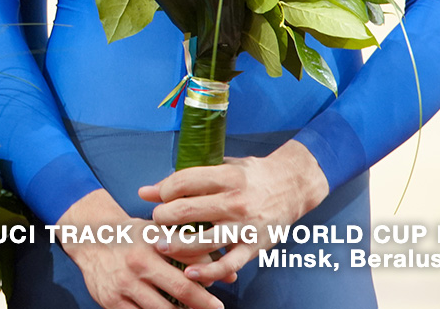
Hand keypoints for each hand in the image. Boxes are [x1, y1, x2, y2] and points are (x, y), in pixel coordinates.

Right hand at [54, 189, 220, 308]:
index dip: (208, 285)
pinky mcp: (111, 302)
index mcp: (151, 244)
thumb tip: (230, 275)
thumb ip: (192, 251)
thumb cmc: (131, 237)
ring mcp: (123, 284)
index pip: (188, 266)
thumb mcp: (158, 234)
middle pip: (179, 291)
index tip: (219, 300)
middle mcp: (136, 263)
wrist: (87, 238)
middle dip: (202, 306)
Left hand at [140, 140, 329, 284]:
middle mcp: (236, 202)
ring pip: (204, 240)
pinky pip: (229, 265)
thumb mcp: (221, 166)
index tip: (158, 196)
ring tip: (160, 245)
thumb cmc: (251, 175)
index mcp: (227, 177)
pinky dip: (208, 271)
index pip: (183, 183)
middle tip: (157, 220)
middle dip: (163, 217)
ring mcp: (246, 227)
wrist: (292, 186)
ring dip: (177, 245)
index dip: (163, 190)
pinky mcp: (255, 247)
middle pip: (187, 211)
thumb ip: (186, 179)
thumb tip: (146, 192)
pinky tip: (190, 272)